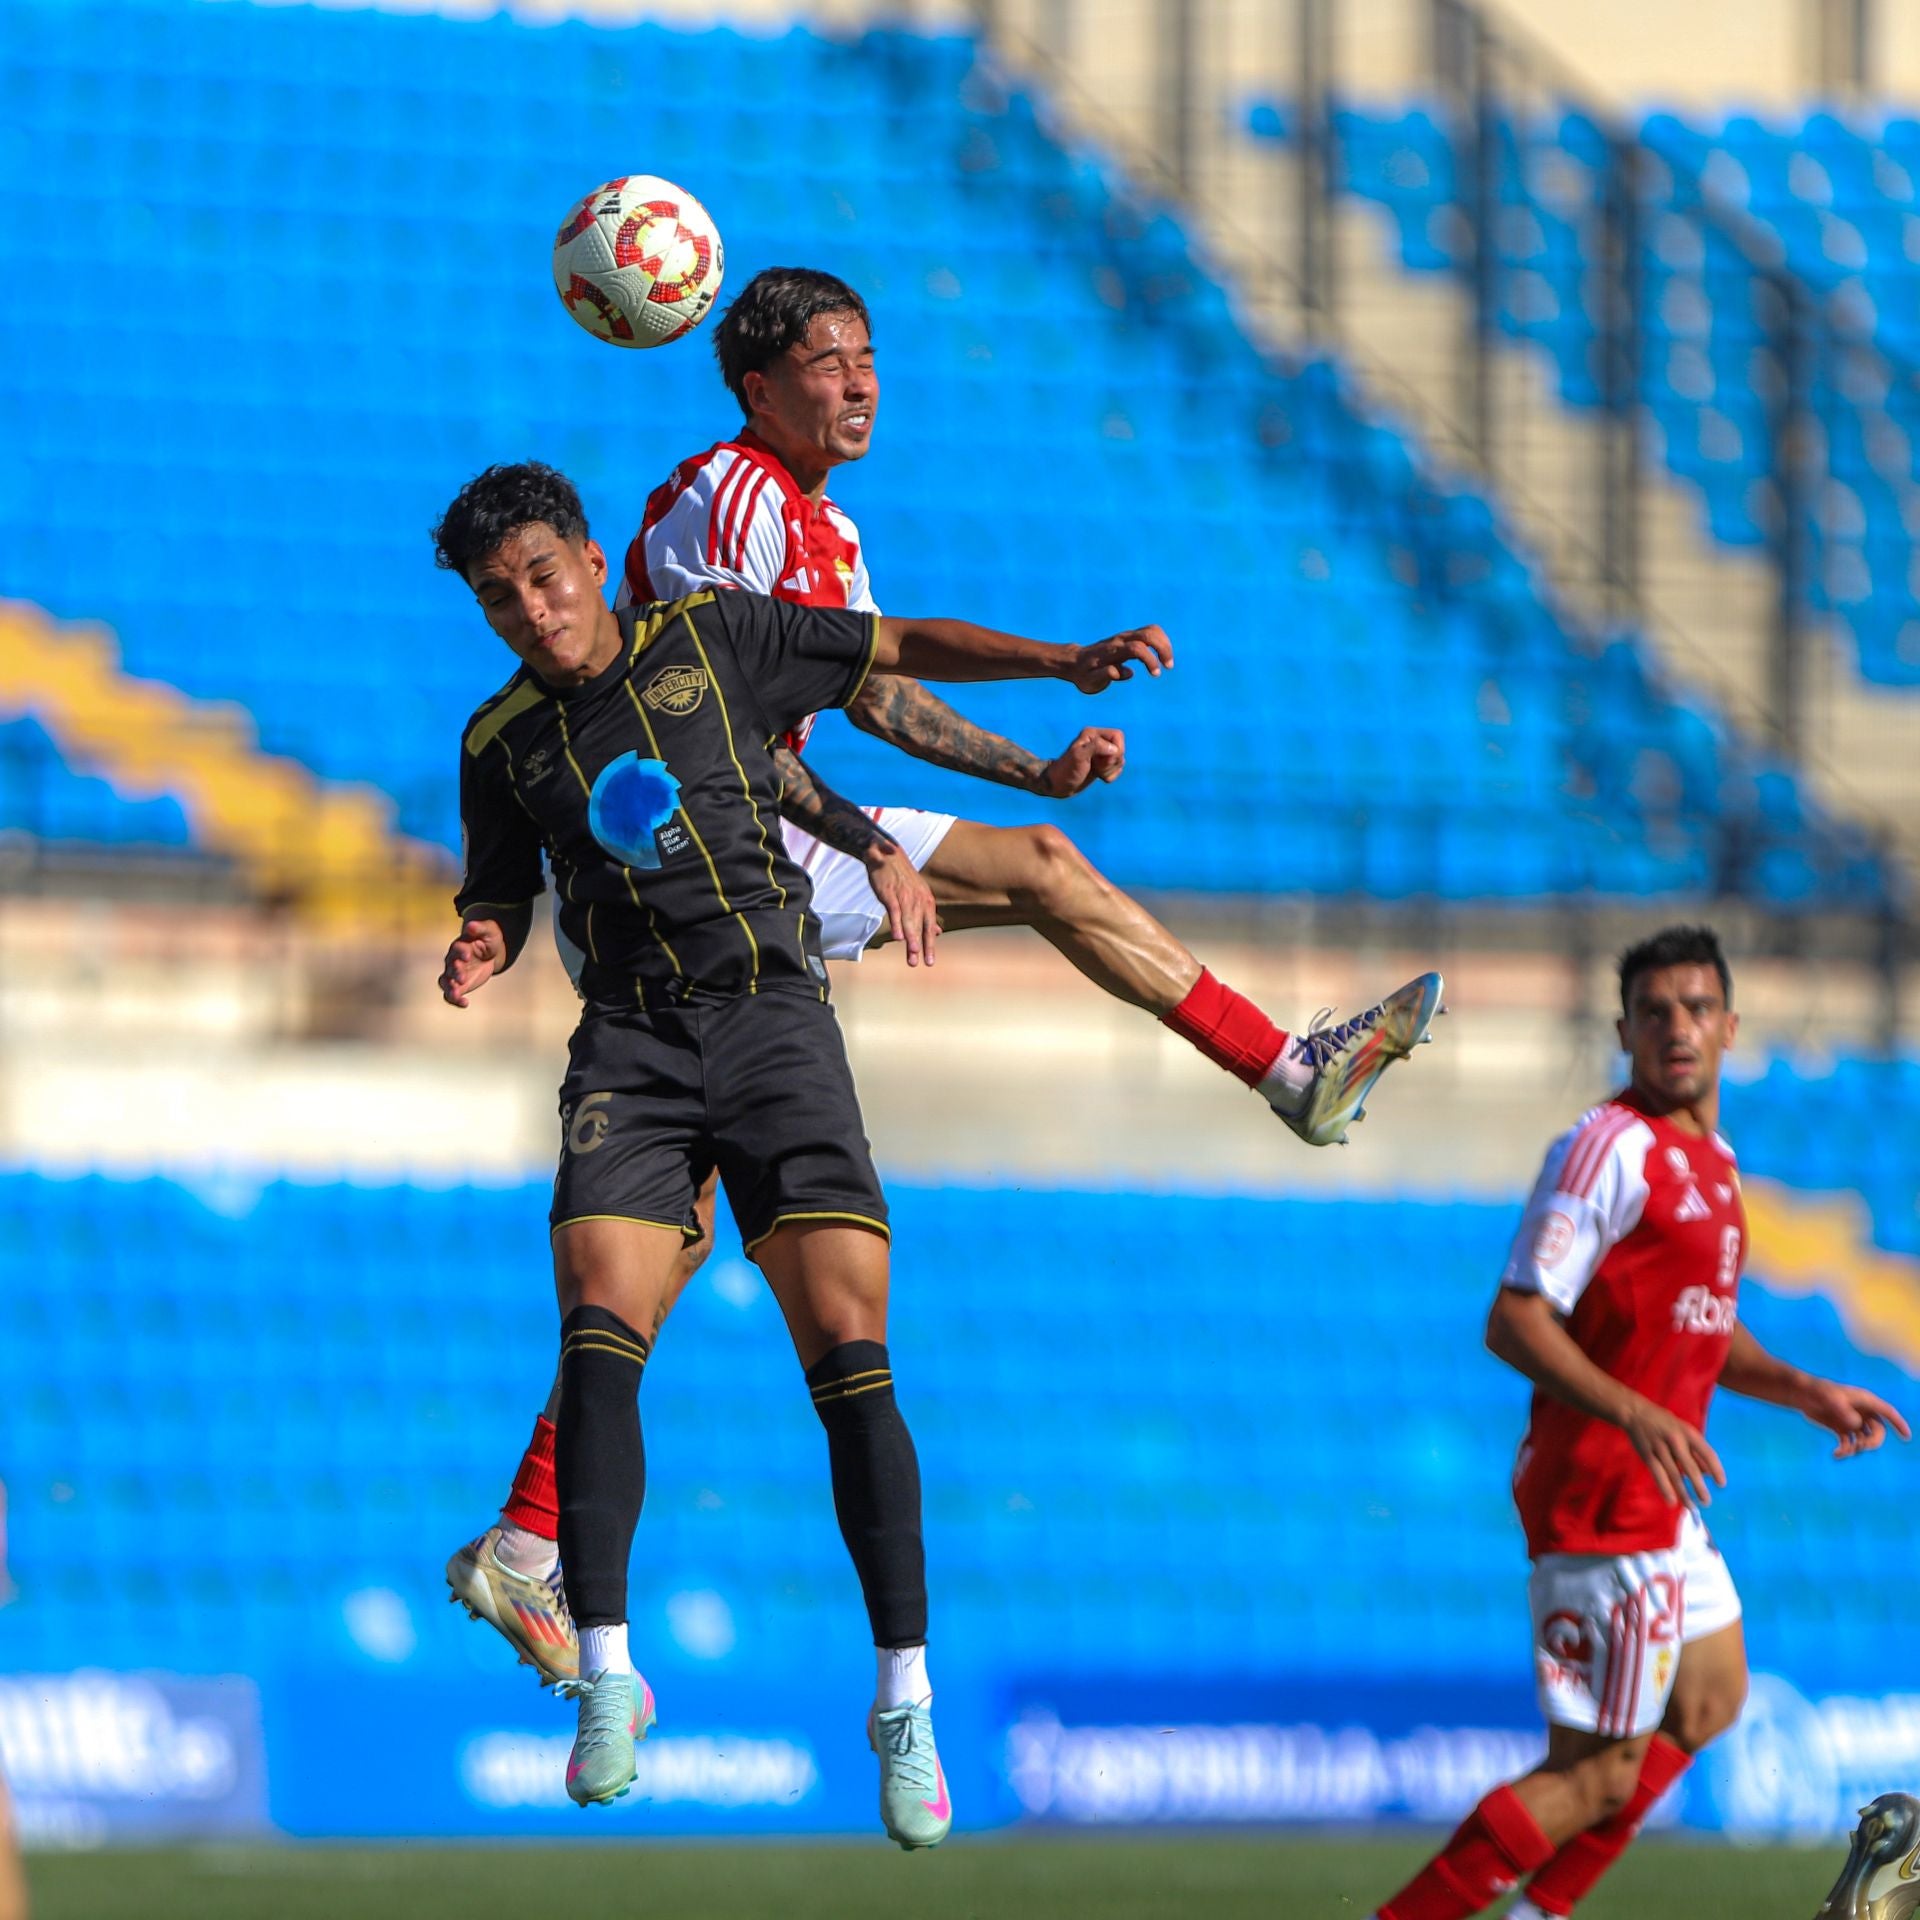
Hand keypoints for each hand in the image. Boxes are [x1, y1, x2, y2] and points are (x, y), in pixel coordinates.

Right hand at [440, 918, 506, 1006]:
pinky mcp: (458, 985)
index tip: (467, 956)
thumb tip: (471, 925)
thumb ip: (480, 929)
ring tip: (457, 995)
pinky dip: (455, 1000)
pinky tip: (465, 1003)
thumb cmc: (489, 939)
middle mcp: (453, 960)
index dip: (461, 952)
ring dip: (450, 988)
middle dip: (455, 972)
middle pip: (450, 967)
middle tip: (462, 978)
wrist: (490, 952)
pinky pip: (451, 994)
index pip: (457, 948)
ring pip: (446, 982)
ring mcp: (454, 974)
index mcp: (460, 946)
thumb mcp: (489, 931)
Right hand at [864, 844, 939, 967]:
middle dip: (920, 946)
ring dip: (911, 938)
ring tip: (913, 953)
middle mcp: (918, 900)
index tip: (930, 962)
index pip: (929, 927)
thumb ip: (927, 916)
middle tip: (920, 963)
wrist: (887, 856)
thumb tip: (938, 932)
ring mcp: (904, 896)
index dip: (930, 945)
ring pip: (909, 921)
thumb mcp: (920, 895)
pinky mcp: (889, 893)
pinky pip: (894, 910)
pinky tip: (898, 937)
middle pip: (919, 927)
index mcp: (926, 901)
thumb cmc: (903, 878)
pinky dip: (897, 923)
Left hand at [1035, 727, 1125, 796]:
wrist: (1058, 784)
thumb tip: (1114, 749)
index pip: (1118, 736)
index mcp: (1092, 734)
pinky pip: (1117, 769)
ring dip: (1111, 770)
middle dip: (1112, 762)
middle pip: (1120, 749)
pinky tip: (1100, 777)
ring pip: (1120, 760)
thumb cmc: (1066, 769)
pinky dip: (1111, 776)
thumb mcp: (1078, 756)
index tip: (1102, 760)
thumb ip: (1096, 747)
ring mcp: (1101, 754)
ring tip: (1096, 772)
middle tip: (1097, 767)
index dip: (1115, 750)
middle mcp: (1098, 741)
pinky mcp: (1102, 764)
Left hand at [1066, 624, 1171, 693]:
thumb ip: (1105, 676)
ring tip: (1167, 663)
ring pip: (1152, 630)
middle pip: (1148, 633)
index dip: (1150, 659)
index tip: (1156, 674)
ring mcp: (1125, 636)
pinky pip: (1150, 632)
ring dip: (1165, 644)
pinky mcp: (1129, 636)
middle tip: (1168, 666)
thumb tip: (1126, 673)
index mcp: (1112, 651)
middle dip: (1163, 648)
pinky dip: (1160, 642)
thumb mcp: (1090, 681)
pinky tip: (1161, 658)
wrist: (1075, 661)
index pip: (1137, 648)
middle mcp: (1120, 640)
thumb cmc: (1084, 675)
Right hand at [1622, 1398, 1725, 1507]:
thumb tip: (1709, 1473)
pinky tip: (1671, 1501)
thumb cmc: (1665, 1423)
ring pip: (1674, 1474)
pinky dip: (1665, 1488)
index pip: (1707, 1453)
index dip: (1716, 1469)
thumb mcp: (1684, 1431)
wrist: (1635, 1413)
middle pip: (1690, 1467)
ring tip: (1692, 1507)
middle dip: (1699, 1487)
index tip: (1721, 1485)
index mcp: (1688, 1433)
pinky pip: (1658, 1474)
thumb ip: (1696, 1452)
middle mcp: (1676, 1440)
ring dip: (1684, 1493)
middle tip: (1706, 1502)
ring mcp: (1660, 1448)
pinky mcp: (1647, 1455)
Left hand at [1799, 1378, 1910, 1459]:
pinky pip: (1850, 1444)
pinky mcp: (1840, 1429)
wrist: (1801, 1394)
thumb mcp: (1831, 1399)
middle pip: (1878, 1432)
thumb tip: (1857, 1425)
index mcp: (1865, 1401)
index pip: (1888, 1412)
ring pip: (1864, 1440)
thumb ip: (1844, 1411)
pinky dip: (1845, 1450)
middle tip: (1860, 1447)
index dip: (1899, 1424)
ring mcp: (1852, 1421)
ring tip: (1843, 1451)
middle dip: (1872, 1442)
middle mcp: (1862, 1412)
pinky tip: (1835, 1454)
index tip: (1907, 1437)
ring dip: (1857, 1449)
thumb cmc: (1818, 1391)